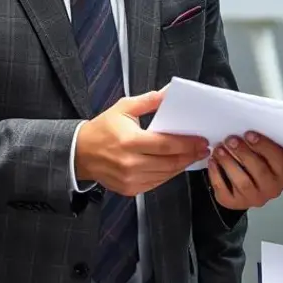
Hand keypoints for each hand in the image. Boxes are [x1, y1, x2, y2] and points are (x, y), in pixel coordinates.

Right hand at [75, 90, 208, 196]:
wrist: (80, 153)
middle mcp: (130, 163)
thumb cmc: (102, 129)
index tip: (201, 140)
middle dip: (190, 155)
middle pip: (170, 162)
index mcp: (129, 141)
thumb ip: (149, 101)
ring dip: (182, 165)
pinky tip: (176, 165)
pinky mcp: (130, 189)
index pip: (166, 145)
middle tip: (203, 148)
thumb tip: (169, 93)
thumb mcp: (124, 108)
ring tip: (193, 156)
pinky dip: (168, 174)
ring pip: (166, 174)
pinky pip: (157, 183)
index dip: (187, 144)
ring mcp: (130, 179)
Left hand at [208, 132, 282, 210]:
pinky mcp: (235, 203)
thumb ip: (273, 144)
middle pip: (259, 171)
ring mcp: (253, 198)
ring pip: (242, 182)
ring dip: (229, 163)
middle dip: (243, 153)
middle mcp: (271, 190)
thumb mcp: (270, 154)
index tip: (249, 134)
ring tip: (219, 149)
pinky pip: (224, 191)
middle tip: (231, 140)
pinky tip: (213, 162)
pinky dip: (216, 175)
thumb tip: (268, 127)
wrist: (249, 186)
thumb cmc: (260, 164)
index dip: (263, 146)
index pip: (277, 160)